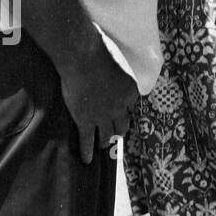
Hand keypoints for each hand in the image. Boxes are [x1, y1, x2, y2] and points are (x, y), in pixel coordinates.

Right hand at [58, 43, 137, 163]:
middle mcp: (120, 107)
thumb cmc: (100, 56)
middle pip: (122, 126)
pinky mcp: (85, 120)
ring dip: (104, 142)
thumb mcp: (119, 66)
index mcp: (130, 92)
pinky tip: (86, 160)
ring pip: (106, 136)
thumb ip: (120, 76)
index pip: (130, 108)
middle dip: (118, 131)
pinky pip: (87, 140)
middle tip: (114, 134)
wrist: (84, 60)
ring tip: (102, 146)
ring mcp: (102, 116)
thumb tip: (122, 75)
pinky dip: (87, 151)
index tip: (120, 113)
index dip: (124, 111)